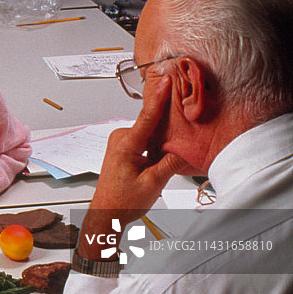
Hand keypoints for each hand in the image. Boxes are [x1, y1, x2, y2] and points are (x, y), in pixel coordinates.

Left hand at [79, 75, 186, 258]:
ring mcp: (119, 142)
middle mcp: (120, 139)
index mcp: (126, 145)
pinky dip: (154, 141)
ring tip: (174, 141)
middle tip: (185, 118)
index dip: (157, 98)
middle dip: (167, 121)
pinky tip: (163, 149)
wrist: (106, 213)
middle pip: (149, 123)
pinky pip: (142, 137)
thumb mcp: (153, 183)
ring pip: (147, 131)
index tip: (164, 80)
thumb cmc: (123, 201)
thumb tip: (186, 148)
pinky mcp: (122, 147)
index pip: (146, 117)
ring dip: (161, 135)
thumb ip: (170, 163)